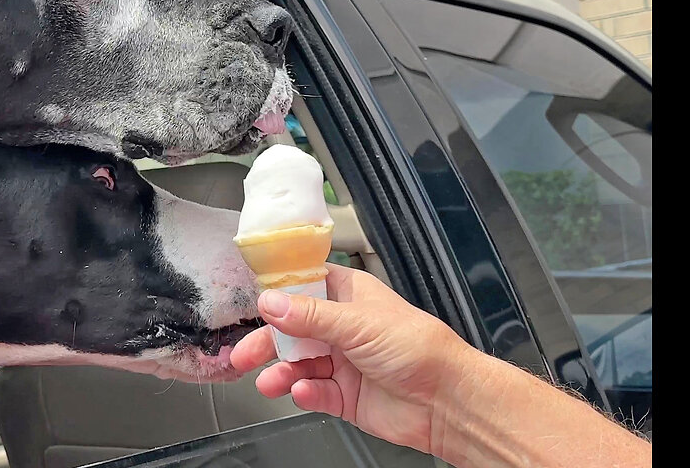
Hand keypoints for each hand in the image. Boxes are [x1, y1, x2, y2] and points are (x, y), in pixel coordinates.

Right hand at [230, 263, 475, 455]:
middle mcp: (343, 327)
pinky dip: (304, 394)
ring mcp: (344, 362)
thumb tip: (271, 303)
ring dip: (281, 373)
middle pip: (292, 331)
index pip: (303, 287)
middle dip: (267, 343)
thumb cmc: (419, 348)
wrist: (447, 401)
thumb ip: (309, 315)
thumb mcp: (357, 322)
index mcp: (349, 296)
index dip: (277, 295)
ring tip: (270, 382)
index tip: (252, 303)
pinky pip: (314, 393)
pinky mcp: (346, 396)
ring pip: (298, 365)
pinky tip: (303, 393)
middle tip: (243, 355)